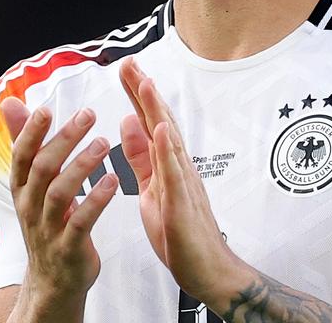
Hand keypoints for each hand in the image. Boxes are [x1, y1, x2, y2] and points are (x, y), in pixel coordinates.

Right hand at [0, 98, 118, 308]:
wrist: (52, 280)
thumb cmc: (46, 221)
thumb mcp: (31, 183)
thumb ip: (25, 141)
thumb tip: (9, 102)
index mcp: (21, 188)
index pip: (21, 155)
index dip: (31, 132)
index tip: (46, 108)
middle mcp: (30, 206)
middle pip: (42, 169)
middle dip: (64, 140)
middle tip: (88, 115)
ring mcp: (48, 229)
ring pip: (60, 193)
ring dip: (82, 165)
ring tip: (103, 144)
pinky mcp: (69, 247)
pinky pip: (82, 221)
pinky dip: (96, 200)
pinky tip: (113, 180)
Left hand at [118, 57, 245, 302]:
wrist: (207, 271)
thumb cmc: (180, 233)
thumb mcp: (150, 190)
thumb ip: (140, 158)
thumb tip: (127, 122)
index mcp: (166, 164)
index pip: (150, 122)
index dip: (137, 95)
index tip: (124, 68)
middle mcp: (178, 167)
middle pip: (160, 122)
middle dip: (144, 92)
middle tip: (129, 62)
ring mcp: (183, 183)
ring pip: (168, 140)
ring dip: (156, 111)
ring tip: (144, 83)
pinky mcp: (182, 205)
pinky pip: (174, 175)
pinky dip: (166, 151)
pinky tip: (160, 131)